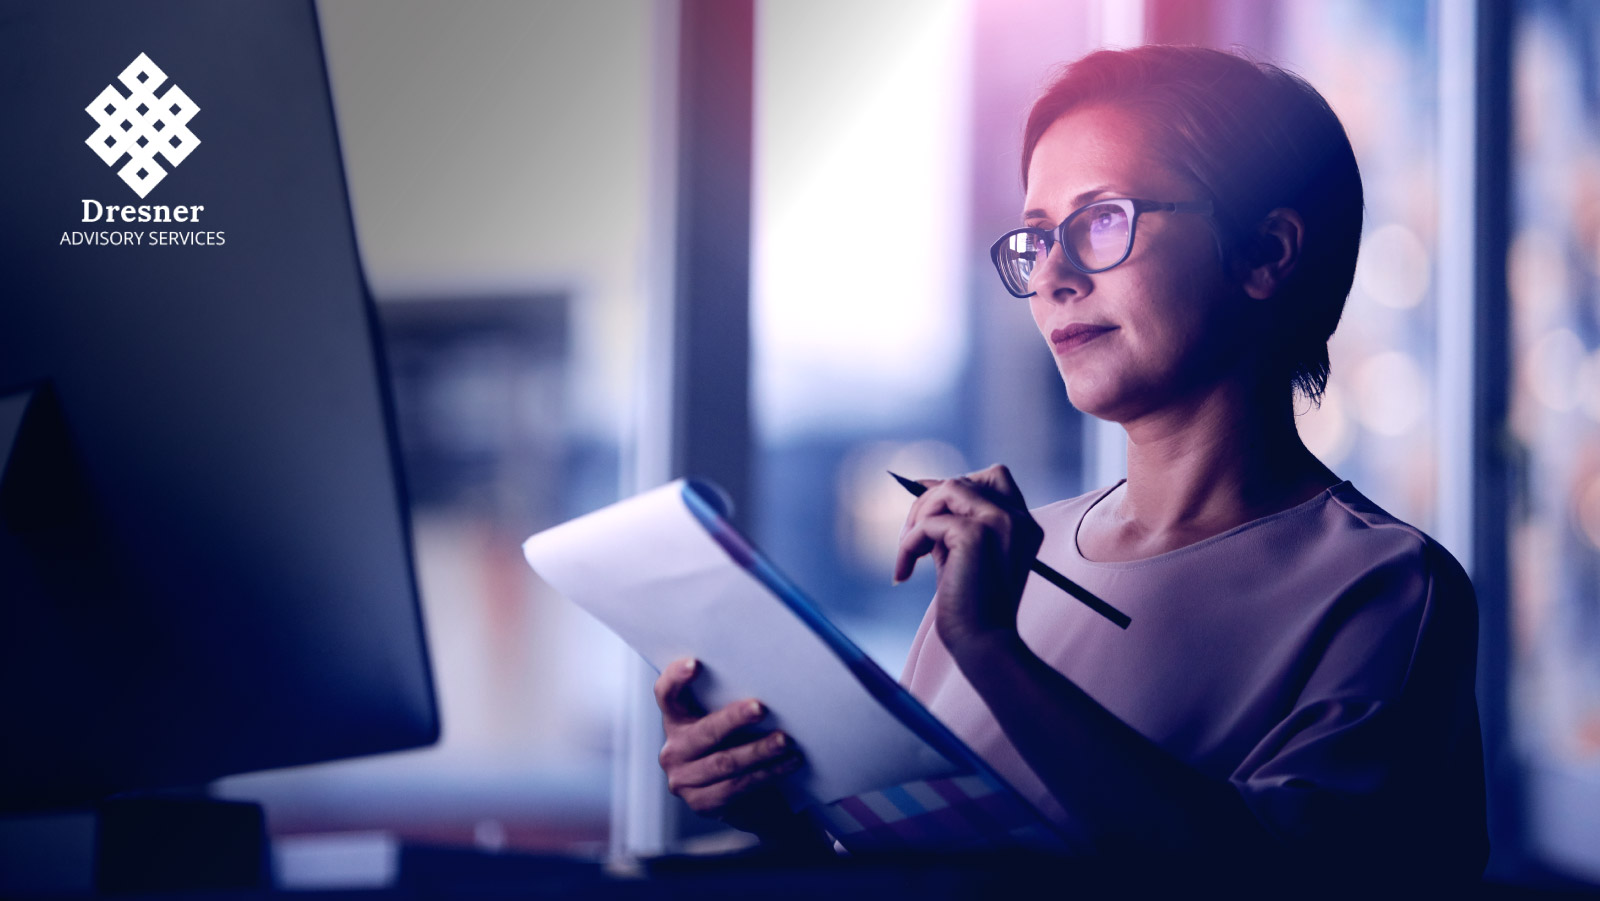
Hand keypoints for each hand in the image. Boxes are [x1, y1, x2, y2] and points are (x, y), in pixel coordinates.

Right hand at [654, 657, 804, 833]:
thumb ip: (732, 703)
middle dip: (734, 719)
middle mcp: (673, 750)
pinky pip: (737, 786)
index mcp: (676, 720)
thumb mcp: (731, 723)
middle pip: (704, 731)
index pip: (666, 695)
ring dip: (760, 750)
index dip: (676, 678)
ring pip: (725, 762)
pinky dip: (767, 773)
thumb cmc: (741, 745)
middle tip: (761, 708)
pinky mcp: (701, 803)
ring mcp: (684, 780)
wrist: (749, 798)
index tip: (695, 663)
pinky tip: (788, 763)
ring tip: (786, 741)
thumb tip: (767, 679)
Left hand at [893, 463, 1041, 653]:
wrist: (984, 644)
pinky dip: (909, 545)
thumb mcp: (964, 556)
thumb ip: (952, 524)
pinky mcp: (977, 534)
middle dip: (928, 502)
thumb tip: (925, 492)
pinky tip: (905, 572)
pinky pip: (928, 523)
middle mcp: (1018, 519)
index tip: (923, 507)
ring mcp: (1001, 523)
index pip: (994, 477)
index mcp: (1023, 525)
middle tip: (910, 538)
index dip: (954, 485)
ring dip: (917, 519)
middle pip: (964, 480)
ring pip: (947, 490)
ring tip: (908, 553)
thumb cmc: (972, 609)